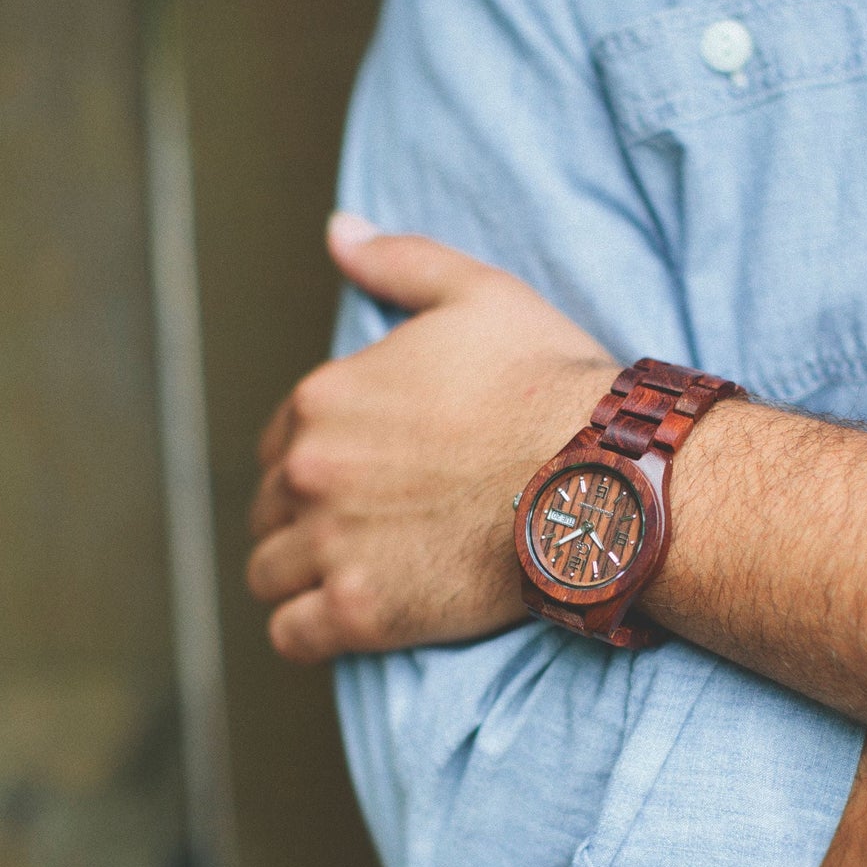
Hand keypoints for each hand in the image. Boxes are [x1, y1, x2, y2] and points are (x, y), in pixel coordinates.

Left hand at [247, 214, 620, 661]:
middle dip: (300, 517)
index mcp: (324, 398)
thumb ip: (398, 262)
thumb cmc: (548, 383)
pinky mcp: (361, 611)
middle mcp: (311, 470)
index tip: (356, 476)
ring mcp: (332, 544)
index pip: (278, 441)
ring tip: (345, 577)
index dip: (311, 458)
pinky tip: (338, 623)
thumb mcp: (477, 294)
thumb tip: (339, 231)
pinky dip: (306, 631)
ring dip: (297, 575)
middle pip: (268, 507)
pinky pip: (292, 634)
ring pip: (269, 572)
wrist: (597, 475)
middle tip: (358, 530)